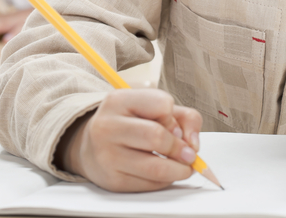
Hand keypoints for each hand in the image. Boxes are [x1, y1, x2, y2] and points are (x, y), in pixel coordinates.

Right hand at [58, 89, 202, 191]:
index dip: (174, 117)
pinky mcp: (113, 180)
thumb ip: (182, 116)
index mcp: (118, 100)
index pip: (162, 104)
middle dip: (181, 148)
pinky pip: (151, 185)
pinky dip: (166, 180)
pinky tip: (163, 172)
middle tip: (188, 153)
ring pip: (158, 168)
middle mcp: (108, 126)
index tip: (173, 125)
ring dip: (180, 169)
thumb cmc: (128, 123)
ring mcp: (108, 156)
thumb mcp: (149, 107)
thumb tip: (193, 143)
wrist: (91, 146)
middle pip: (158, 137)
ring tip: (184, 165)